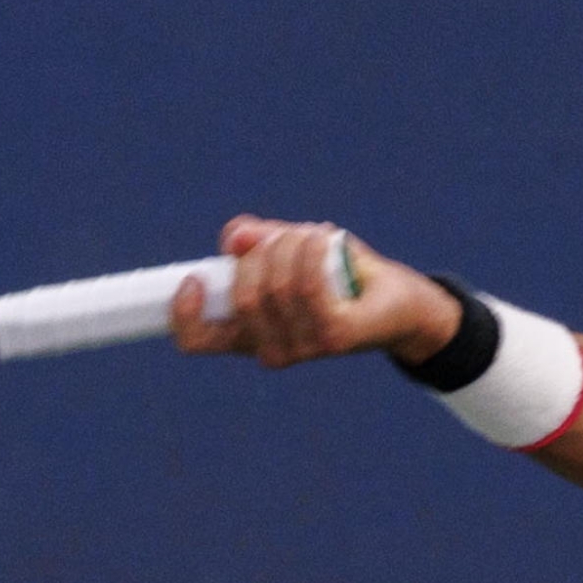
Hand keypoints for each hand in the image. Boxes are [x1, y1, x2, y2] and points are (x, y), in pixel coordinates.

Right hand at [169, 215, 463, 368]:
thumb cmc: (336, 274)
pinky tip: (322, 237)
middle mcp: (271, 349)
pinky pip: (308, 288)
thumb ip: (256, 241)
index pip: (198, 341)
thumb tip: (235, 237)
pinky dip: (310, 253)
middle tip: (285, 237)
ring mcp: (303, 348)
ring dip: (290, 247)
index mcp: (248, 334)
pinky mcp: (334, 338)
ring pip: (276, 289)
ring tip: (310, 233)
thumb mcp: (288, 250)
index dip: (184, 314)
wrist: (398, 299)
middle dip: (260, 254)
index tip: (194, 280)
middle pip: (242, 299)